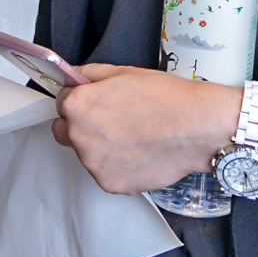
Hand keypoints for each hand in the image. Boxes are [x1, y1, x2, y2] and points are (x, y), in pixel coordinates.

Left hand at [52, 64, 238, 195]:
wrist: (196, 127)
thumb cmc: (165, 98)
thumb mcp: (124, 72)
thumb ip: (90, 75)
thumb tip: (74, 79)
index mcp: (78, 106)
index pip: (61, 103)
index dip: (80, 100)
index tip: (95, 103)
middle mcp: (78, 137)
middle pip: (65, 132)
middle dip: (81, 126)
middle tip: (112, 122)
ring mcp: (93, 164)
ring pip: (87, 155)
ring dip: (101, 148)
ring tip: (134, 138)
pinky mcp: (110, 184)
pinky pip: (106, 173)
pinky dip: (119, 166)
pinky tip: (140, 154)